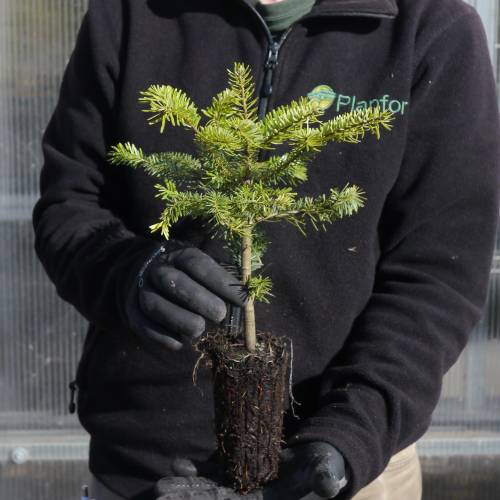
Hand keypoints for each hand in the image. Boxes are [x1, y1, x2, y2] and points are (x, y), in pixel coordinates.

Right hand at [125, 241, 245, 349]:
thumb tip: (247, 299)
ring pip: (155, 305)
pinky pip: (144, 325)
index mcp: (178, 254)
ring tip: (199, 329)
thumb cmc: (187, 274)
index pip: (199, 264)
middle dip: (200, 300)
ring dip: (180, 320)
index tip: (242, 301)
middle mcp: (157, 269)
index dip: (222, 283)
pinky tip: (180, 341)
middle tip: (220, 315)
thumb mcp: (203, 267)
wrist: (142, 273)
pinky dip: (163, 336)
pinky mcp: (132, 311)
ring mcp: (141, 290)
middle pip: (174, 282)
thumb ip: (224, 280)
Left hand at [155, 442, 346, 499]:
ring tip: (161, 484)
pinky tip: (180, 464)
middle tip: (160, 492)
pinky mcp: (240, 472)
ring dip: (186, 488)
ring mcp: (243, 487)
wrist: (317, 452)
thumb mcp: (327, 467)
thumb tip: (328, 485)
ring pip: (210, 490)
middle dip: (188, 499)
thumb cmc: (324, 461)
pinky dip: (197, 472)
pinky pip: (214, 474)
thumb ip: (325, 475)